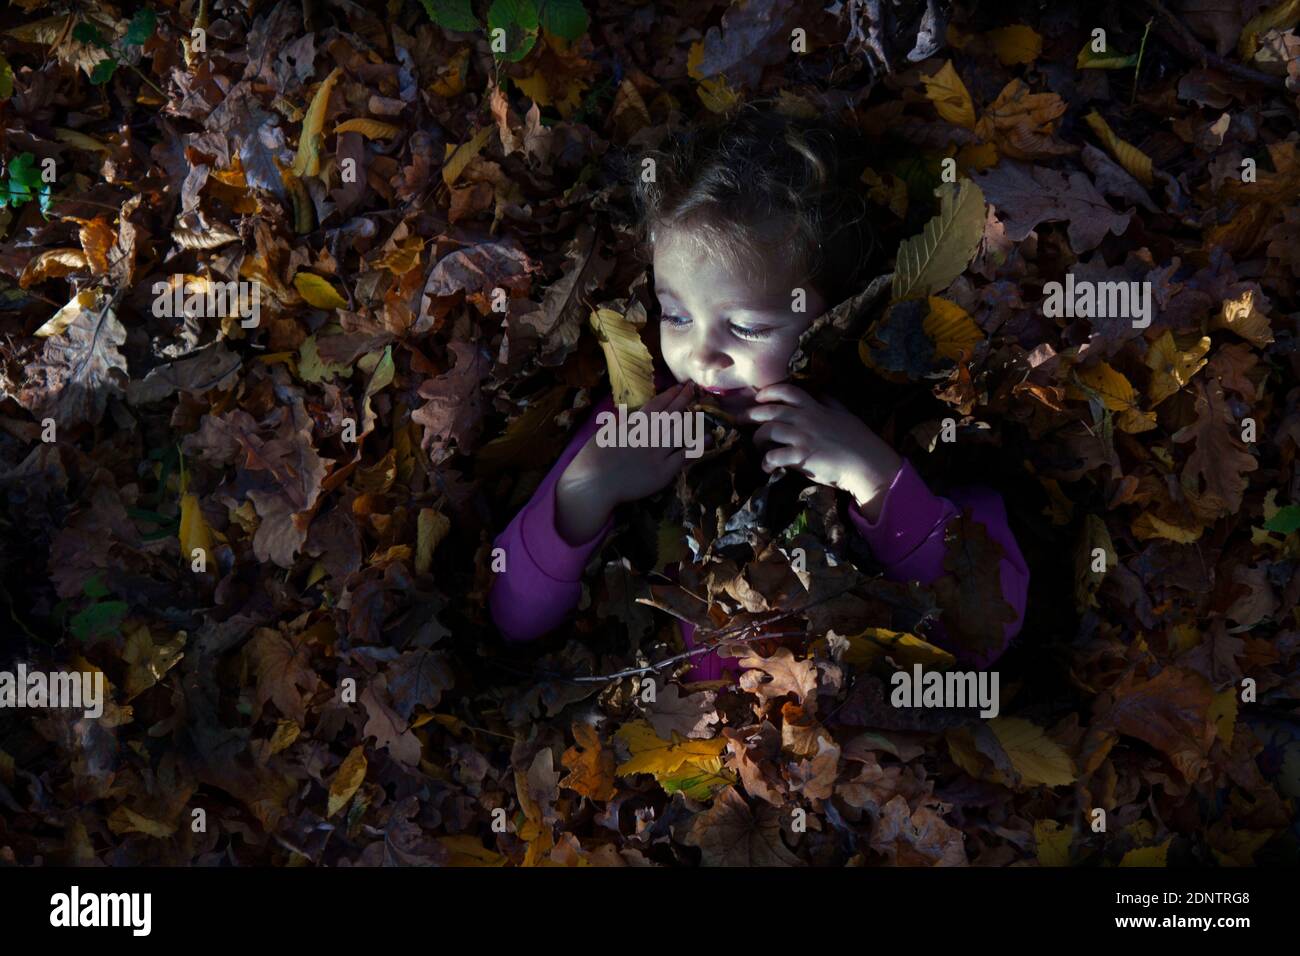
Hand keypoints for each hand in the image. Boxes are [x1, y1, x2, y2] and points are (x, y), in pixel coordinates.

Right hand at [555, 382, 699, 543]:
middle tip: (693, 388)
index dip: (669, 394)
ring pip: (680, 431)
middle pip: (671, 414)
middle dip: (684, 399)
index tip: (679, 386)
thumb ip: (620, 424)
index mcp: (634, 424)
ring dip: (692, 419)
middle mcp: (649, 435)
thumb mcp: (604, 434)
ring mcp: (658, 453)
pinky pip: (684, 456)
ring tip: (702, 410)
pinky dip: (697, 447)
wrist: (594, 485)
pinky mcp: (664, 471)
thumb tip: (627, 416)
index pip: (656, 405)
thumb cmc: (592, 460)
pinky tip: (709, 438)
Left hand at [737, 383, 903, 519]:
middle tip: (742, 421)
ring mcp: (802, 436)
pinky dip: (766, 462)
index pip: (787, 391)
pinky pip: (774, 456)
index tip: (758, 398)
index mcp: (815, 407)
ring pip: (768, 431)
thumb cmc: (859, 440)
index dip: (768, 392)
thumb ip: (830, 402)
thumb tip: (820, 393)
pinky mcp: (801, 456)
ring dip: (757, 439)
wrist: (867, 464)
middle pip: (770, 410)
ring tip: (758, 447)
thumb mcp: (845, 414)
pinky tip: (767, 467)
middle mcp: (806, 419)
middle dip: (752, 414)